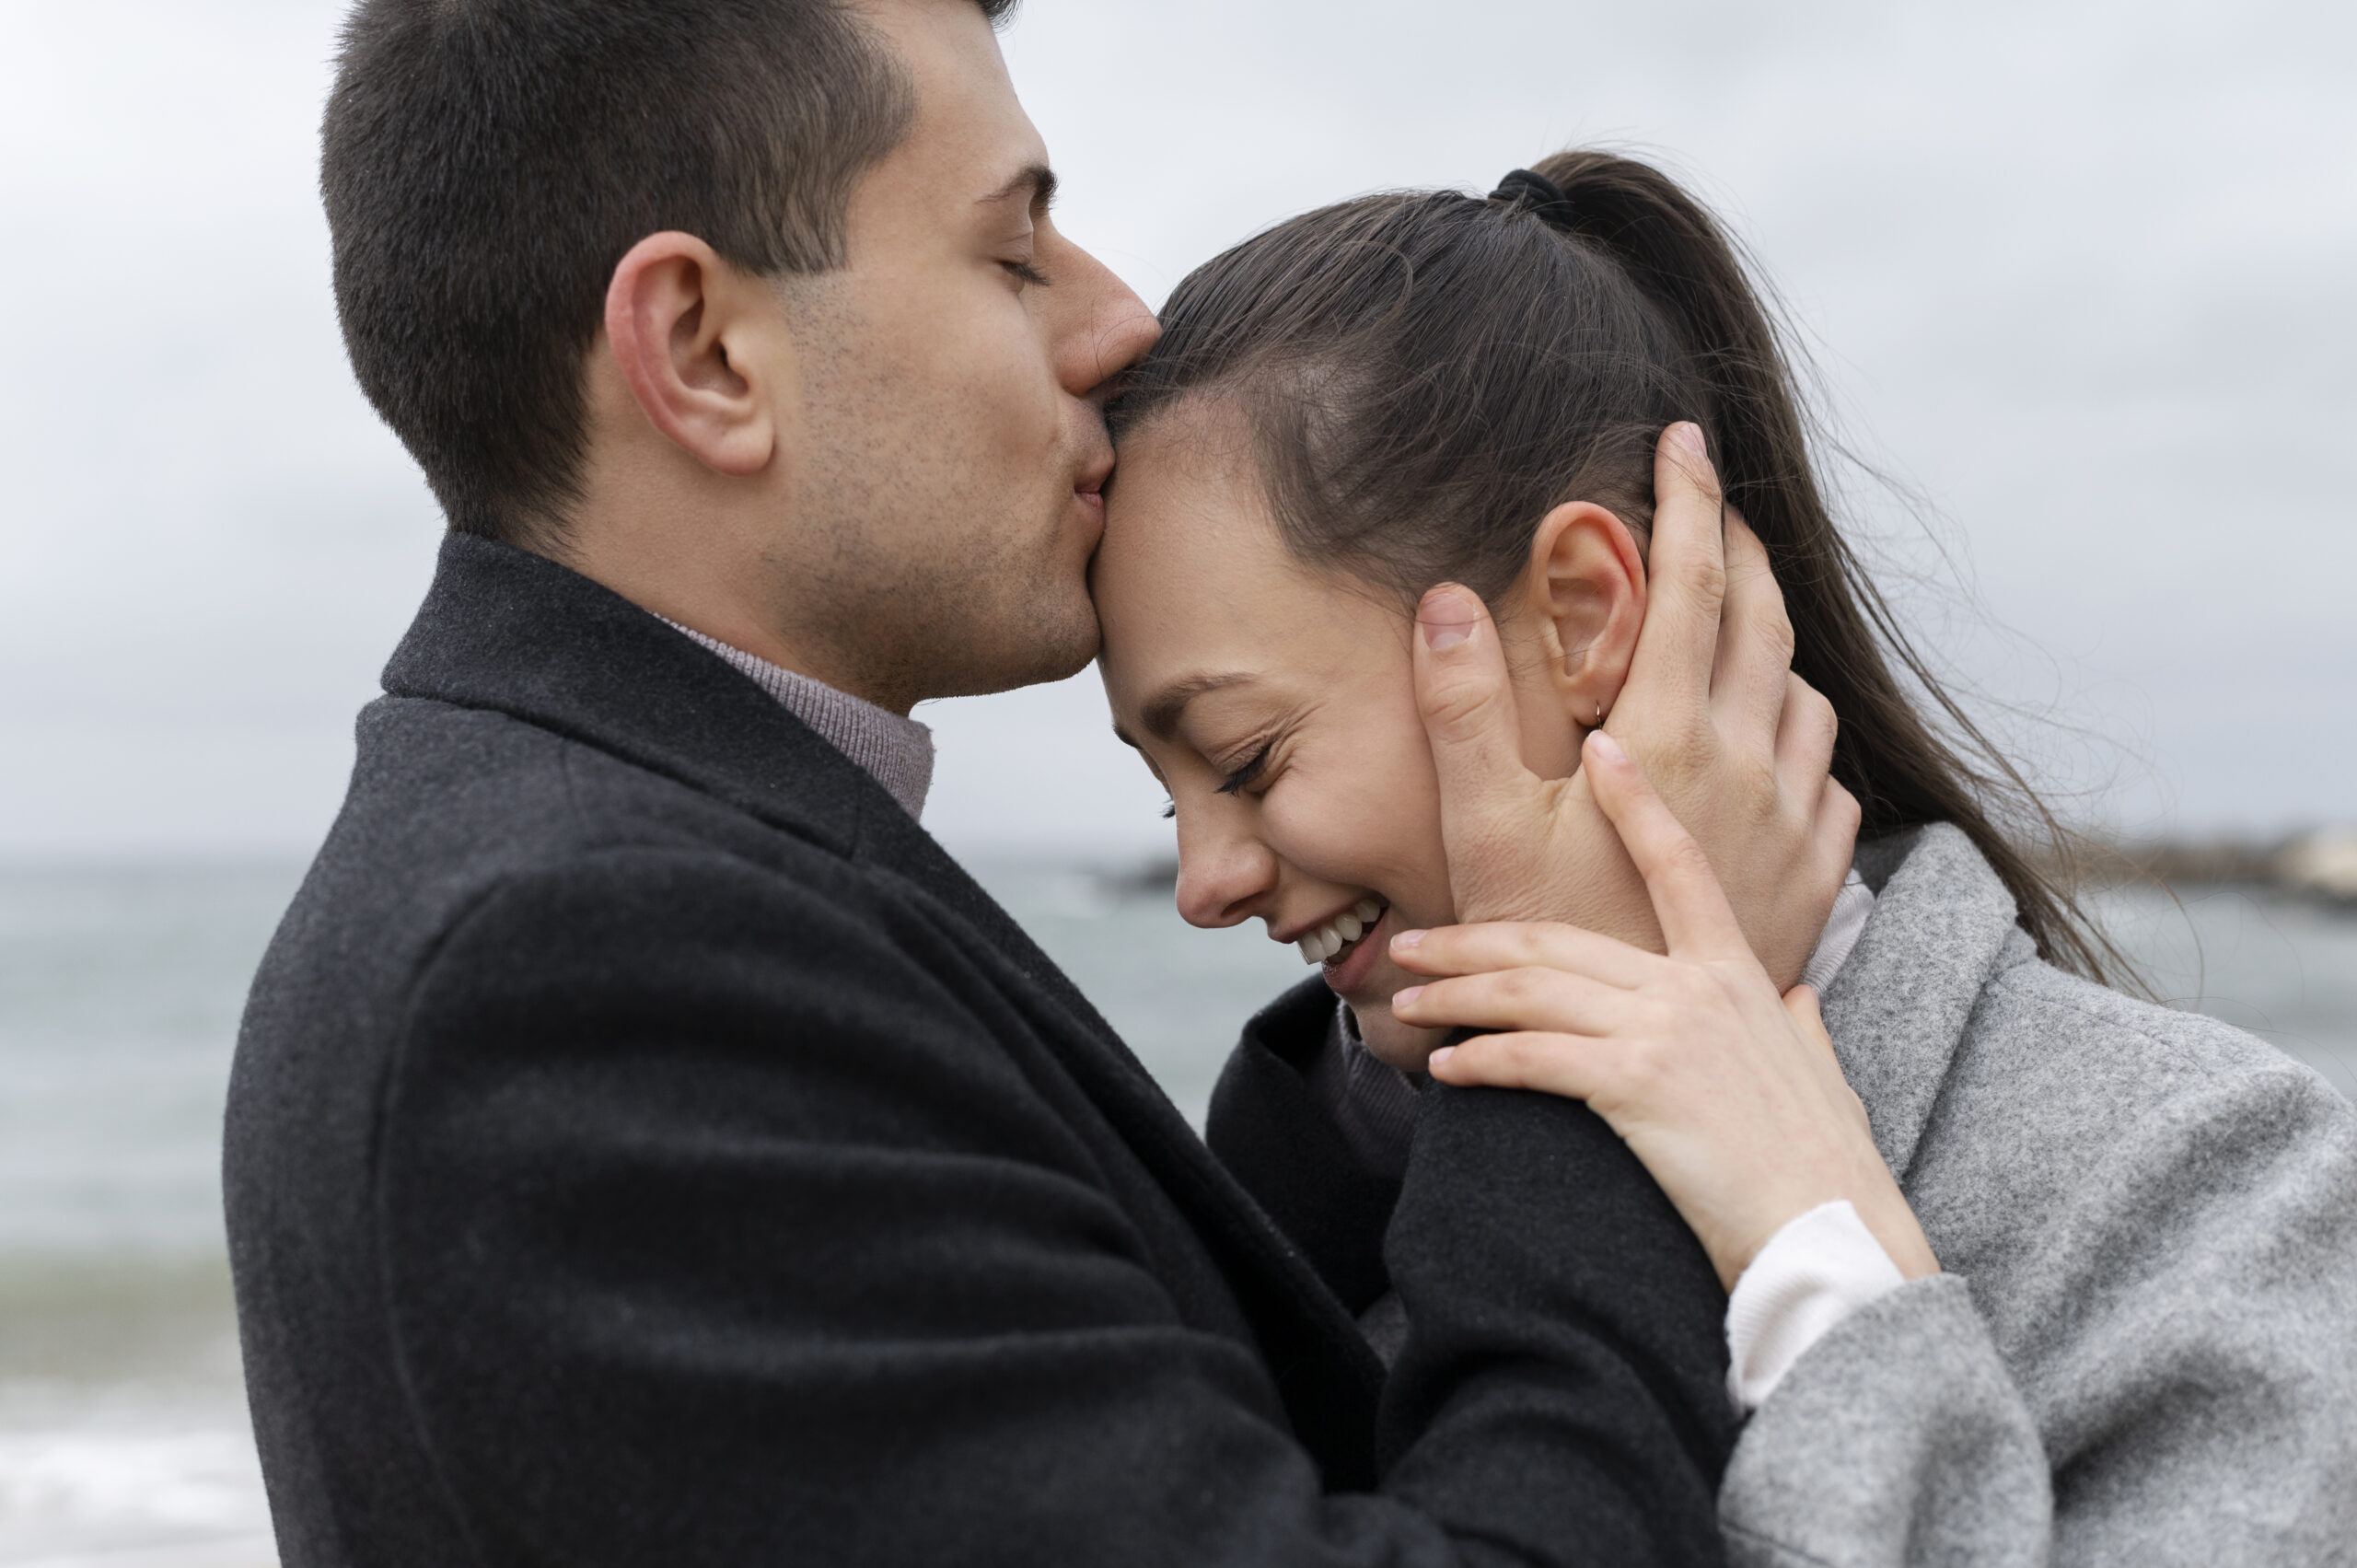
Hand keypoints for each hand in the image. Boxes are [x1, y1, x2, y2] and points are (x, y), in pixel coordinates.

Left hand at [1389, 728, 1937, 1291]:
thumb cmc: (1826, 1168)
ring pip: (1531, 990)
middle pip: (1558, 939)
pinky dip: (1480, 1060)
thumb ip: (1799, 1024)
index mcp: (1738, 973)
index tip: (1600, 749)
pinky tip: (1445, 1069)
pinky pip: (1533, 1058)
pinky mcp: (1639, 1084)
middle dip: (1473, 937)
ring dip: (1456, 996)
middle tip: (1414, 940)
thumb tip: (1797, 996)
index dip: (1637, 801)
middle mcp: (1697, 987)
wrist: (1836, 1235)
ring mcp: (1666, 1031)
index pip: (1678, 864)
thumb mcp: (1822, 1073)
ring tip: (1407, 1002)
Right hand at [1414, 422, 1857, 987]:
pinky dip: (1800, 736)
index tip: (1684, 438)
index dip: (1688, 498)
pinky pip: (1829, 777)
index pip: (1690, 580)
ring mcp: (1792, 821)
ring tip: (1734, 621)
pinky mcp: (1815, 875)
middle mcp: (1747, 764)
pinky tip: (1769, 744)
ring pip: (1803, 693)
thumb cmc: (1541, 947)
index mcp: (1666, 736)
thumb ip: (1461, 708)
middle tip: (1710, 505)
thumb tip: (1443, 598)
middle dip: (1739, 545)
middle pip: (1763, 617)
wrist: (1633, 1076)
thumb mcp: (1481, 826)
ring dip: (1771, 640)